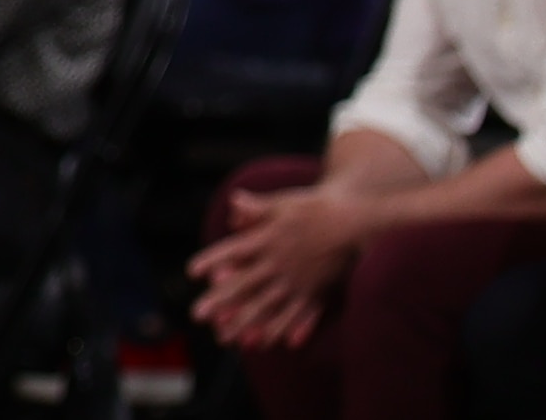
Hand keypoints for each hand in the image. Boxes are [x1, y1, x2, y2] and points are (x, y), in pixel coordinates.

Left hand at [190, 184, 356, 349]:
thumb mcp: (282, 203)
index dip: (212, 261)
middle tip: (198, 316)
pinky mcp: (315, 293)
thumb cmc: (314, 209)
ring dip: (244, 322)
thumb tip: (234, 203)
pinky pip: (296, 315)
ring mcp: (296, 281)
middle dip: (220, 301)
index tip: (192, 272)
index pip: (233, 251)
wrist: (353, 223)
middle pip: (244, 285)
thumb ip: (256, 207)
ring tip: (226, 338)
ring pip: (266, 306)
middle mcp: (278, 264)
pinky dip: (282, 328)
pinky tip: (268, 342)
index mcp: (267, 239)